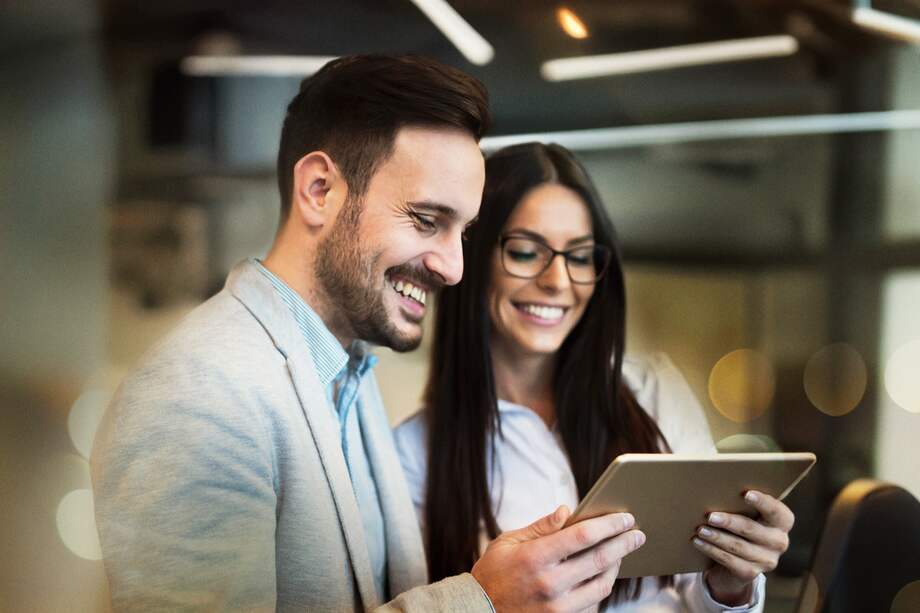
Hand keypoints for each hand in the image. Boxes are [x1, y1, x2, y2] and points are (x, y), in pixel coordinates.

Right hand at [471, 505, 645, 612]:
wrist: (480, 612)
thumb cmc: (493, 573)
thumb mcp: (508, 542)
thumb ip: (540, 527)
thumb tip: (567, 511)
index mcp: (535, 558)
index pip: (582, 536)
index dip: (608, 525)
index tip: (625, 517)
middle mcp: (550, 584)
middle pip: (599, 560)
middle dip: (623, 543)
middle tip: (637, 534)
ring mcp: (558, 608)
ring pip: (602, 584)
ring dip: (616, 566)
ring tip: (621, 552)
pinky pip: (592, 603)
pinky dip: (601, 586)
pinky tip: (604, 574)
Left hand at [692, 490, 794, 605]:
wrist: (737, 562)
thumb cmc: (740, 527)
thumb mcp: (746, 514)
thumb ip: (740, 503)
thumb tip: (715, 489)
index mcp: (781, 523)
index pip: (778, 512)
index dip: (764, 502)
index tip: (746, 493)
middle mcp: (779, 542)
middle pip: (752, 530)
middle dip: (729, 522)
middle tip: (710, 516)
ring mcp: (767, 560)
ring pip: (738, 546)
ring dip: (716, 537)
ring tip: (700, 529)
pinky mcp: (751, 573)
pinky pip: (729, 561)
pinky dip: (711, 550)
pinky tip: (698, 542)